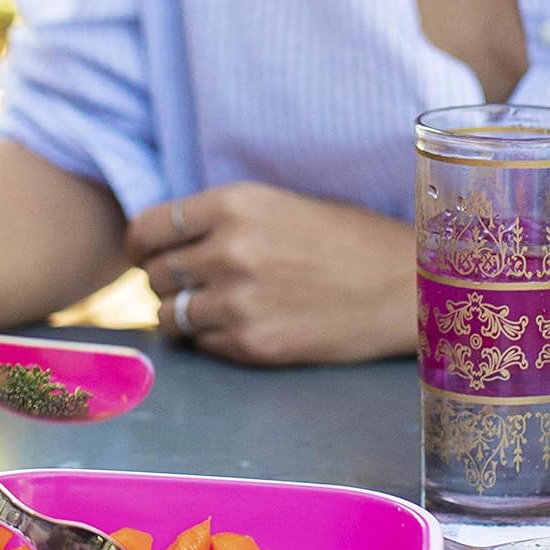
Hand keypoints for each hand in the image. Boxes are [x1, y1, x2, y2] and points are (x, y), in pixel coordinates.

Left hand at [125, 183, 414, 364]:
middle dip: (164, 280)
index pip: (147, 229)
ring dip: (181, 314)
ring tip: (210, 309)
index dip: (141, 246)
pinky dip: (209, 340)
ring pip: (169, 314)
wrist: (408, 286)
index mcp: (232, 205)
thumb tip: (160, 241)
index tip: (147, 255)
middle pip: (154, 273)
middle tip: (187, 284)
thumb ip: (215, 219)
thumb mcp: (274, 204)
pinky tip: (238, 327)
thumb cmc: (343, 239)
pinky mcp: (254, 344)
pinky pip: (201, 345)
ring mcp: (239, 301)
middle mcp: (228, 250)